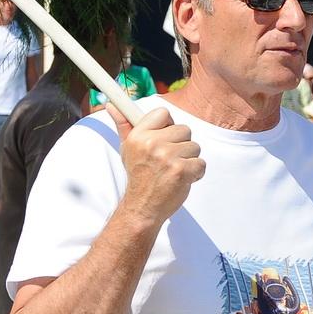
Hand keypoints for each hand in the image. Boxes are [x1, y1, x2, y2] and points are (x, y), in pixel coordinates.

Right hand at [108, 105, 203, 225]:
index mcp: (138, 136)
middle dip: (181, 144)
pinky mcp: (181, 171)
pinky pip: (201, 163)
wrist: (142, 207)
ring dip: (188, 160)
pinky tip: (181, 179)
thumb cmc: (138, 176)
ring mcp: (167, 157)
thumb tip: (111, 106)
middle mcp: (152, 144)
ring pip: (194, 147)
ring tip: (173, 170)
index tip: (164, 137)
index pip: (163, 113)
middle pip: (184, 129)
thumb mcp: (127, 149)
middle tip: (168, 159)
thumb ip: (124, 125)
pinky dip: (195, 173)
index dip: (168, 125)